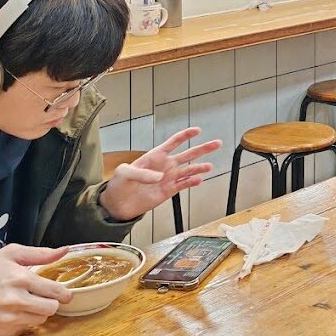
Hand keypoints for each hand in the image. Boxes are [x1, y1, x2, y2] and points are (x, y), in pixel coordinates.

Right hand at [0, 244, 73, 335]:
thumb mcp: (8, 255)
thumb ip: (39, 254)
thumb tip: (64, 250)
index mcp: (21, 278)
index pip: (56, 291)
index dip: (64, 293)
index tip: (64, 294)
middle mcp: (16, 300)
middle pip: (52, 309)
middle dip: (50, 303)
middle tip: (41, 298)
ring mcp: (8, 318)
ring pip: (40, 320)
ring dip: (36, 313)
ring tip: (23, 303)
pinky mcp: (1, 332)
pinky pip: (23, 329)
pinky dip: (21, 322)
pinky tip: (9, 312)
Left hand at [98, 127, 220, 220]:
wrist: (118, 204)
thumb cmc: (119, 184)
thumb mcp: (124, 173)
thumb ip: (141, 173)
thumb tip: (160, 176)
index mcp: (154, 156)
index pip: (173, 142)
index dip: (185, 135)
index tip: (197, 130)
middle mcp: (165, 166)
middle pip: (187, 154)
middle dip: (202, 148)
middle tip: (217, 143)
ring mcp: (168, 178)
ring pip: (189, 170)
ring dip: (199, 167)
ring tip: (209, 166)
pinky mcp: (169, 191)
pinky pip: (183, 184)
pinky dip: (192, 182)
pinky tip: (199, 180)